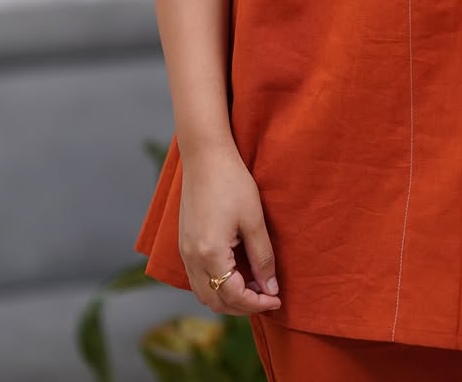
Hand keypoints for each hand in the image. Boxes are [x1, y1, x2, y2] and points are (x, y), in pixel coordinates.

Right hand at [178, 141, 281, 316]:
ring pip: (204, 293)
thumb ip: (262, 257)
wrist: (205, 155)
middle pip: (216, 301)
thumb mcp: (253, 219)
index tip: (277, 300)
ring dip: (228, 298)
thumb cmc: (231, 181)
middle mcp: (192, 258)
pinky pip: (197, 279)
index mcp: (209, 254)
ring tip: (254, 286)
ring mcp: (184, 252)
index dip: (257, 303)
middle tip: (267, 295)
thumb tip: (271, 289)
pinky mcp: (184, 243)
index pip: (234, 295)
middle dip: (243, 306)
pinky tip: (235, 272)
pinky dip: (216, 285)